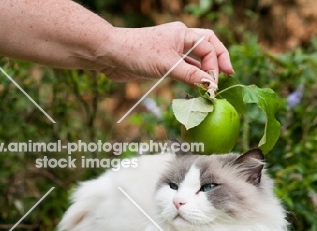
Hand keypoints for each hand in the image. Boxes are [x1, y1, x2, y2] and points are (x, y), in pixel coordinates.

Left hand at [95, 22, 233, 84]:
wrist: (111, 55)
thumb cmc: (138, 53)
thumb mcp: (167, 65)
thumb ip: (190, 75)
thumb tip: (211, 85)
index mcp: (183, 33)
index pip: (209, 46)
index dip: (215, 64)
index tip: (215, 83)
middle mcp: (179, 40)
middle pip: (206, 48)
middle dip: (217, 62)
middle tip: (227, 76)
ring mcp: (170, 52)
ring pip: (194, 61)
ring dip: (203, 73)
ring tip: (212, 87)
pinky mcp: (161, 65)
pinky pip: (182, 71)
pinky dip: (190, 78)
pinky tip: (196, 88)